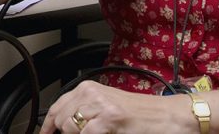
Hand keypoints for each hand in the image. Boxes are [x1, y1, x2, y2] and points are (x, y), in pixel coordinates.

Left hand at [41, 80, 190, 133]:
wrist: (170, 117)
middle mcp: (91, 94)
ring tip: (97, 133)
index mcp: (88, 89)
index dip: (48, 126)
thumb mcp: (107, 108)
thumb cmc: (143, 115)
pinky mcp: (110, 118)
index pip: (57, 107)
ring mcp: (100, 105)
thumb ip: (86, 114)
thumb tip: (65, 127)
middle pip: (61, 120)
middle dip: (64, 133)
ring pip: (70, 127)